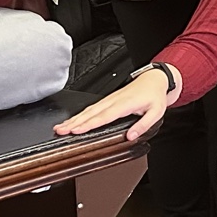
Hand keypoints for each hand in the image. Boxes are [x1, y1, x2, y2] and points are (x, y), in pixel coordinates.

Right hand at [54, 65, 175, 141]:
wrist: (154, 79)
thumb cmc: (155, 95)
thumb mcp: (156, 111)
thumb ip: (144, 124)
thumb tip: (131, 136)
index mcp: (125, 104)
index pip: (104, 116)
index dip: (90, 124)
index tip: (77, 130)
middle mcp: (114, 101)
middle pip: (91, 113)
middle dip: (74, 122)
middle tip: (61, 131)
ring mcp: (109, 99)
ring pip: (88, 110)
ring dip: (73, 119)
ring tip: (60, 128)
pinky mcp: (107, 100)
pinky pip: (91, 108)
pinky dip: (79, 115)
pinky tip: (71, 121)